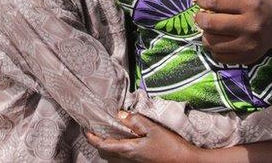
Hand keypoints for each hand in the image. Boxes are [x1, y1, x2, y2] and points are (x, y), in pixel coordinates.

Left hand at [86, 112, 201, 162]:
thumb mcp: (153, 129)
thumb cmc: (170, 146)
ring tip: (109, 132)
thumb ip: (135, 121)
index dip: (91, 137)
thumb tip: (119, 114)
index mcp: (128, 150)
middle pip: (105, 153)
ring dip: (108, 145)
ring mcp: (134, 162)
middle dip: (98, 142)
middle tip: (96, 129)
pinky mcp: (141, 162)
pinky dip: (118, 148)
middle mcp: (128, 159)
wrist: (185, 161)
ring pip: (113, 156)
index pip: (102, 145)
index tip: (86, 128)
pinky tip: (126, 138)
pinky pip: (123, 157)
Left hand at [194, 0, 271, 64]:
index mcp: (249, 3)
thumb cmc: (260, 0)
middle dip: (200, 17)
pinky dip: (214, 48)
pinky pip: (219, 56)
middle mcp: (250, 24)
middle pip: (210, 24)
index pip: (213, 1)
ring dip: (205, 34)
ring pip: (211, 42)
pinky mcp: (247, 57)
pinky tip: (219, 39)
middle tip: (201, 14)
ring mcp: (249, 44)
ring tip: (210, 27)